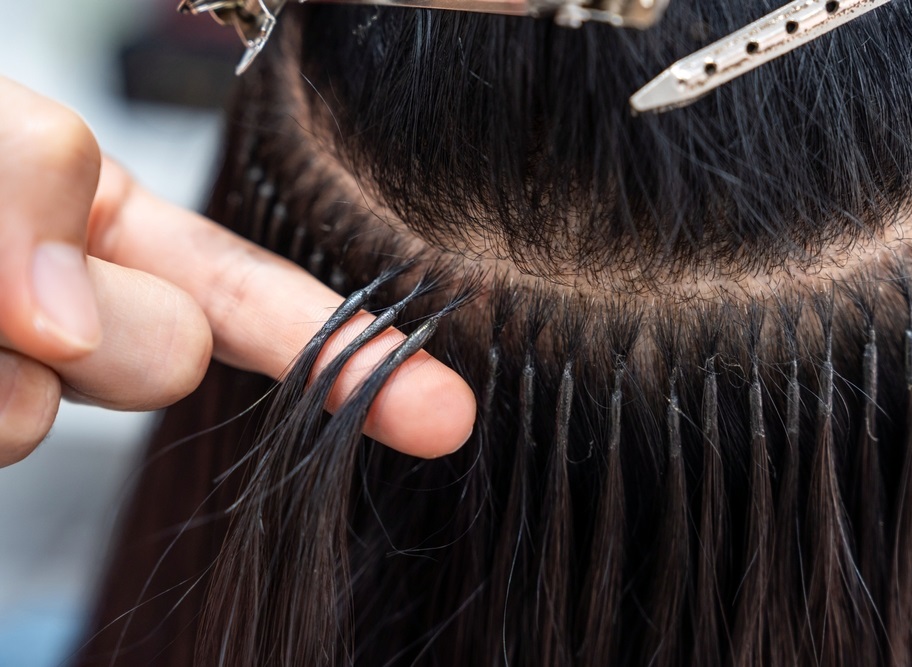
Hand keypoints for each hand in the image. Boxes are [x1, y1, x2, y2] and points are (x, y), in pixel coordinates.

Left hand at [0, 77, 475, 465]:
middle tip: (16, 296)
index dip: (352, 348)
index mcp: (109, 219)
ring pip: (47, 417)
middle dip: (106, 321)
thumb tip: (72, 326)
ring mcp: (28, 387)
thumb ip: (28, 173)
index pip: (254, 290)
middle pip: (168, 355)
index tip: (443, 415)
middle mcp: (82, 310)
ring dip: (0, 370)